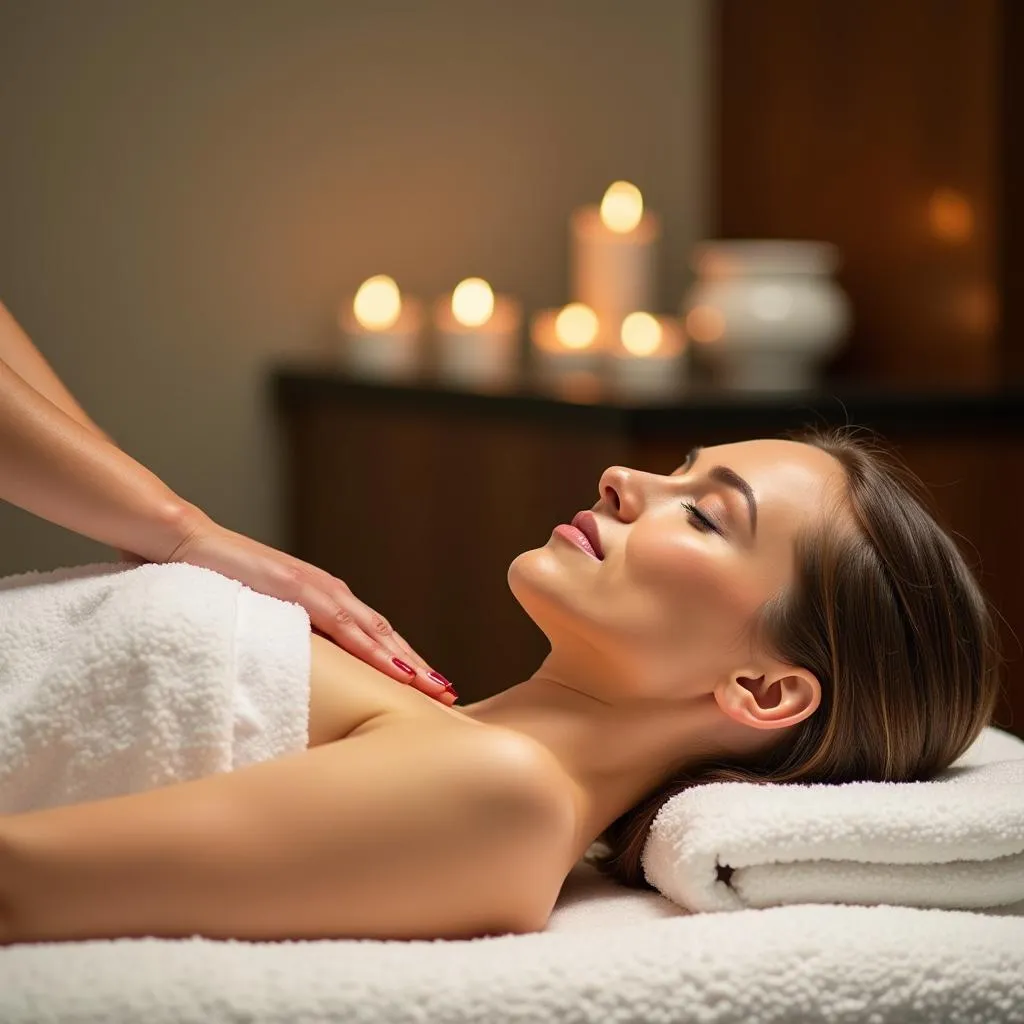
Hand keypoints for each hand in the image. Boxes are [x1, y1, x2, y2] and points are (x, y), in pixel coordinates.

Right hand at [156, 514, 455, 701]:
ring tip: (435, 688)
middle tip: (448, 696)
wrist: (181, 541)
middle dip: (417, 666)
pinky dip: (371, 646)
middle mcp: (327, 592)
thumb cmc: (214, 582)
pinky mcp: (295, 588)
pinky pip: (341, 622)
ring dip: (406, 661)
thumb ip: (282, 634)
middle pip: (384, 636)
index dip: (401, 662)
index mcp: (322, 601)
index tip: (427, 690)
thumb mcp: (258, 617)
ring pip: (373, 631)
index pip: (372, 637)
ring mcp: (314, 588)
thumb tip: (296, 670)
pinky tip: (393, 665)